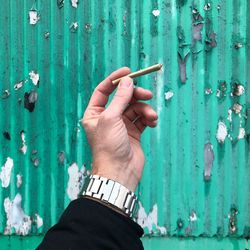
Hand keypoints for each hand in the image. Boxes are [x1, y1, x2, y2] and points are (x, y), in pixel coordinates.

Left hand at [82, 67, 157, 190]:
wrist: (119, 172)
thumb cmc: (109, 147)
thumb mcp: (111, 118)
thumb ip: (120, 98)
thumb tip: (128, 81)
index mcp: (95, 113)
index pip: (104, 90)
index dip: (115, 79)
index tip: (129, 71)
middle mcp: (108, 118)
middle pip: (123, 98)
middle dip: (136, 95)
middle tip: (147, 95)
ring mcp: (121, 125)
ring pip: (135, 108)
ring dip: (145, 109)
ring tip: (151, 117)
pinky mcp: (133, 132)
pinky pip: (142, 119)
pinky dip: (149, 118)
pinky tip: (153, 123)